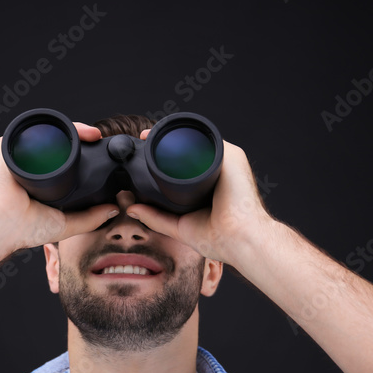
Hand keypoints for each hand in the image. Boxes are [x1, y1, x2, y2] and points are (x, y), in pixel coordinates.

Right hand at [0, 122, 119, 251]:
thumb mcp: (65, 224)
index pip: (65, 159)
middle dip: (80, 138)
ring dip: (70, 130)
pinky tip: (70, 130)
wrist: (0, 223)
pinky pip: (30, 130)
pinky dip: (51, 127)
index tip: (102, 150)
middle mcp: (29, 164)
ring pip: (47, 134)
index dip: (84, 154)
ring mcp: (17, 154)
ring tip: (91, 134)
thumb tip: (114, 208)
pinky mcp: (6, 146)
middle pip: (58, 143)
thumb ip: (90, 218)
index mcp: (40, 180)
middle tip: (99, 138)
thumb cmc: (23, 228)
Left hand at [125, 130, 270, 265]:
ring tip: (149, 136)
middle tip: (142, 141)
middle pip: (189, 149)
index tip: (142, 152)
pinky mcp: (232, 155)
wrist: (240, 239)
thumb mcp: (179, 226)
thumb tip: (131, 208)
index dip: (163, 157)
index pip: (183, 164)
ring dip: (173, 135)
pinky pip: (208, 137)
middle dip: (165, 142)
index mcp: (209, 184)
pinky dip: (188, 133)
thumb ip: (156, 218)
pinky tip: (167, 134)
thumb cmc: (220, 238)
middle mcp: (218, 170)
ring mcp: (226, 161)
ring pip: (196, 140)